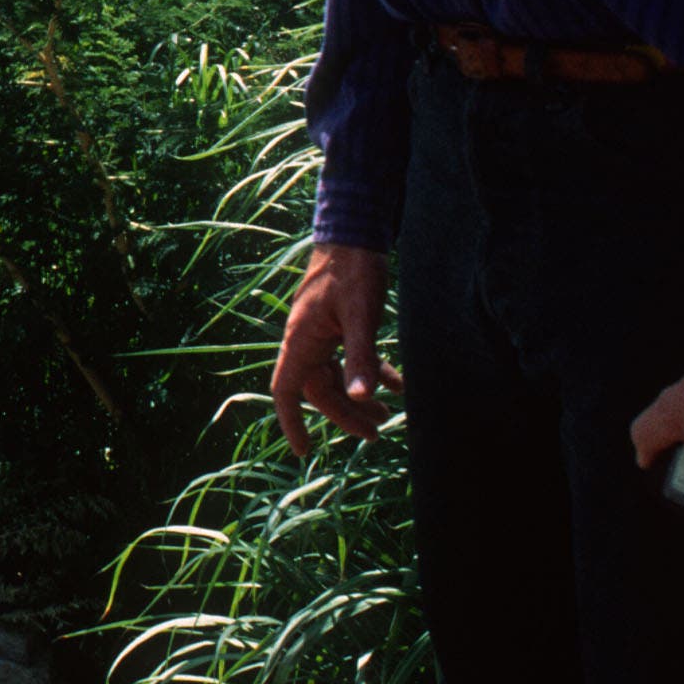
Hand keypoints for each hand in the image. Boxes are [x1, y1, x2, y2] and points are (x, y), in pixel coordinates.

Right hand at [273, 243, 398, 455]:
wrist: (354, 232)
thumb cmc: (353, 271)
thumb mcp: (361, 316)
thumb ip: (361, 358)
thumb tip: (360, 398)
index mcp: (302, 341)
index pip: (286, 391)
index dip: (292, 422)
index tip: (304, 450)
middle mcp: (306, 341)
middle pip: (319, 391)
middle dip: (344, 415)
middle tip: (375, 434)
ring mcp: (321, 333)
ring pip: (335, 377)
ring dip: (357, 398)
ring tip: (386, 417)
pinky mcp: (338, 325)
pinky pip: (349, 359)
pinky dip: (370, 373)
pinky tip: (396, 384)